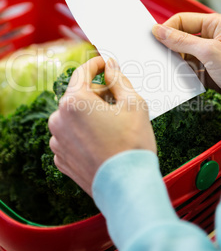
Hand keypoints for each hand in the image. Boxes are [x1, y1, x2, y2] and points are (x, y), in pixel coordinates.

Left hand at [48, 56, 155, 196]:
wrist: (127, 187)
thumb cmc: (132, 144)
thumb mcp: (133, 103)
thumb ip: (118, 79)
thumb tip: (110, 66)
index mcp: (73, 102)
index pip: (83, 72)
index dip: (97, 64)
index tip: (105, 63)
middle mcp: (58, 119)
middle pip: (78, 94)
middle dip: (97, 92)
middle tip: (118, 100)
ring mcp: (57, 141)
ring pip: (73, 116)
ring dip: (89, 114)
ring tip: (112, 125)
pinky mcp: (61, 158)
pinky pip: (71, 135)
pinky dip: (84, 132)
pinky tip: (103, 141)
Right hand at [152, 12, 220, 97]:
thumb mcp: (210, 51)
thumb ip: (182, 41)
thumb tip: (159, 31)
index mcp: (217, 24)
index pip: (184, 20)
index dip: (168, 29)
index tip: (154, 39)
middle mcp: (215, 38)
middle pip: (183, 39)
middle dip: (172, 49)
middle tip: (159, 57)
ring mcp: (212, 56)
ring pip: (185, 56)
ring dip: (178, 65)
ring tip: (172, 72)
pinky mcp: (211, 72)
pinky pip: (191, 71)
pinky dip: (185, 76)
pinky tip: (182, 81)